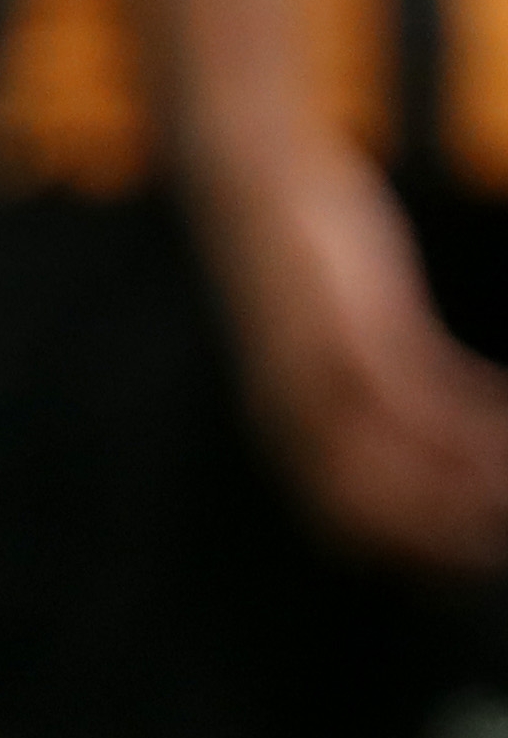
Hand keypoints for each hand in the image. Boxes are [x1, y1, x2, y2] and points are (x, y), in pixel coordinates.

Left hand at [213, 152, 507, 575]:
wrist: (254, 184)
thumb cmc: (300, 268)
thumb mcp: (326, 343)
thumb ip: (364, 395)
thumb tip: (423, 443)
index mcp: (283, 428)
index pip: (347, 527)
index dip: (414, 553)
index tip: (475, 552)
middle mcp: (294, 414)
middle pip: (377, 512)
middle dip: (452, 530)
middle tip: (507, 523)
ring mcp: (322, 374)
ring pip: (409, 461)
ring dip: (477, 475)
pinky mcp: (353, 327)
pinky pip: (427, 395)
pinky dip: (477, 415)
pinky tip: (507, 408)